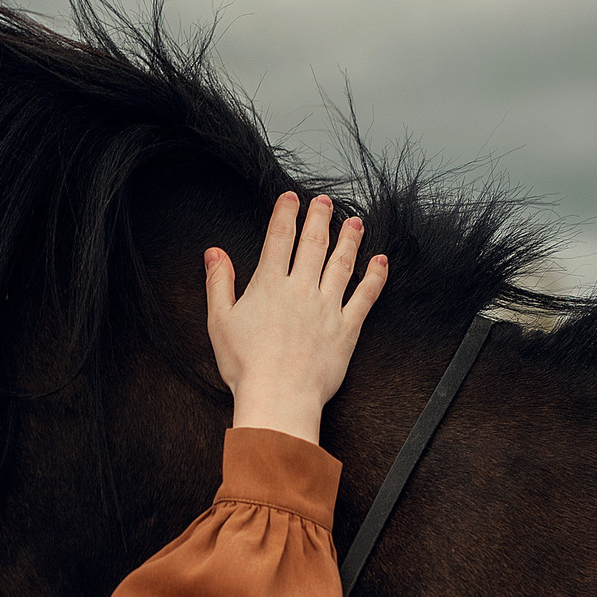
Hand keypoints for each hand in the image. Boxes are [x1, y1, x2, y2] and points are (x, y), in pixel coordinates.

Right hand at [205, 193, 389, 443]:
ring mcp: (327, 307)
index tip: (291, 199)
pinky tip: (381, 261)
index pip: (279, 238)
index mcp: (270, 285)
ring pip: (342, 264)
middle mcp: (301, 289)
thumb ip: (219, 282)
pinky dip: (375, 277)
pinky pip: (365, 296)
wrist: (278, 397)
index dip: (286, 214)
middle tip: (325, 201)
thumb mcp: (219, 321)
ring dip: (349, 240)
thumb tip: (214, 253)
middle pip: (314, 243)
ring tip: (355, 222)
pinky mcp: (346, 328)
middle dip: (320, 218)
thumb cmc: (246, 366)